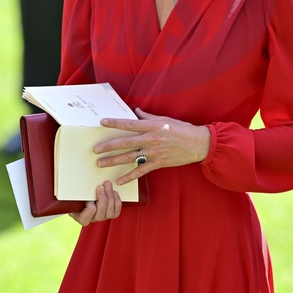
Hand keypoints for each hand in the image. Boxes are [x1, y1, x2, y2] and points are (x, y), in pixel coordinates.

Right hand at [69, 181, 121, 225]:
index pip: (85, 218)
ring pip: (110, 213)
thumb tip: (72, 189)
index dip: (89, 207)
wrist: (85, 196)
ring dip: (110, 197)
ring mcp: (103, 217)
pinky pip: (117, 211)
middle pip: (100, 214)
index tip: (88, 198)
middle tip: (101, 187)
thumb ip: (74, 195)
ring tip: (107, 186)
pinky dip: (116, 201)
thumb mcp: (74, 196)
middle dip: (102, 198)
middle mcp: (93, 219)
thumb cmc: (79, 196)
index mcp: (82, 218)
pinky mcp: (111, 213)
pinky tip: (113, 192)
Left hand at [93, 108, 210, 185]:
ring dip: (113, 161)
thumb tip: (136, 111)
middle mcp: (151, 139)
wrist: (197, 144)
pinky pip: (141, 171)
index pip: (129, 124)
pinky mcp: (158, 163)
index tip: (102, 122)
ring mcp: (154, 152)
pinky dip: (129, 177)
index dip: (115, 123)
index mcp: (152, 126)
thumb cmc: (182, 129)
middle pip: (125, 142)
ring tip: (100, 163)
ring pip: (129, 157)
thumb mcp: (164, 119)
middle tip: (95, 149)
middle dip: (109, 146)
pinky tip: (118, 181)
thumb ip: (148, 116)